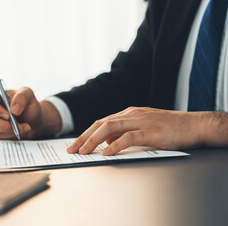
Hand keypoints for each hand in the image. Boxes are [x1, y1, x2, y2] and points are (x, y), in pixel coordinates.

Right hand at [0, 87, 61, 138]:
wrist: (31, 120)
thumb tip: (14, 110)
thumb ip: (22, 97)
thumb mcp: (28, 94)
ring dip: (11, 132)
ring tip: (23, 127)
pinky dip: (11, 137)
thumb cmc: (26, 105)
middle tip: (19, 125)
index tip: (8, 115)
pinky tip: (18, 132)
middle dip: (5, 125)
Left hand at [67, 107, 209, 155]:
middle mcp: (132, 114)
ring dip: (94, 140)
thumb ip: (124, 133)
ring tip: (83, 151)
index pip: (101, 122)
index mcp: (129, 113)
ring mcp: (141, 121)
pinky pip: (128, 137)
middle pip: (101, 124)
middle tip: (72, 149)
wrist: (194, 125)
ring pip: (110, 128)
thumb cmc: (169, 128)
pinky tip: (106, 153)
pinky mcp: (151, 131)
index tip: (75, 144)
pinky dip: (115, 145)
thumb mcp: (143, 127)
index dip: (86, 134)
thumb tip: (106, 142)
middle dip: (84, 137)